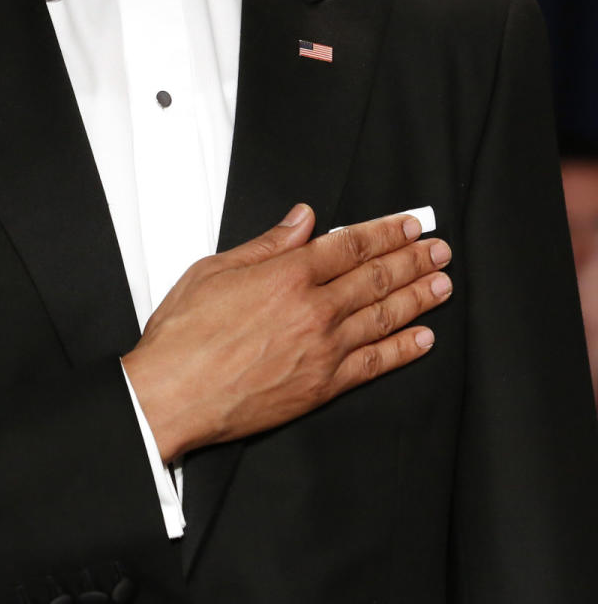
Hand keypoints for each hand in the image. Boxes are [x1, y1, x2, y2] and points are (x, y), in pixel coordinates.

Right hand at [121, 204, 451, 462]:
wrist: (172, 395)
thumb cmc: (185, 334)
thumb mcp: (216, 269)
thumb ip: (267, 244)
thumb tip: (302, 219)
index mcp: (286, 275)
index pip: (350, 245)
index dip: (385, 232)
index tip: (409, 225)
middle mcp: (312, 310)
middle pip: (375, 277)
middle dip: (412, 260)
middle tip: (439, 249)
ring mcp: (322, 350)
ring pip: (382, 317)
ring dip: (417, 297)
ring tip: (442, 284)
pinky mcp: (322, 386)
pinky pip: (374, 364)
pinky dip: (402, 350)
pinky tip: (422, 338)